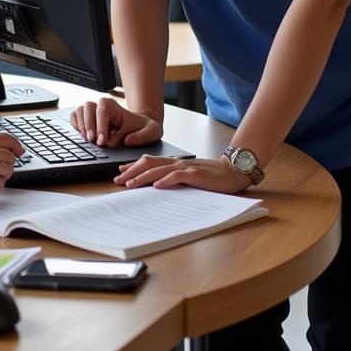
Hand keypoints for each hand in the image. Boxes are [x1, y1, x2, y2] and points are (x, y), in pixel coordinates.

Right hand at [69, 97, 162, 146]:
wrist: (139, 128)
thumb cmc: (143, 128)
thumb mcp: (151, 131)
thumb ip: (141, 136)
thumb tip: (127, 141)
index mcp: (114, 106)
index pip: (102, 111)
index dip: (100, 126)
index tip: (102, 141)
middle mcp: (101, 106)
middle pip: (87, 107)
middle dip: (88, 125)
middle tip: (93, 141)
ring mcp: (92, 112)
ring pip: (80, 110)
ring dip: (81, 125)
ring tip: (87, 140)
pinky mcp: (86, 119)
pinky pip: (75, 117)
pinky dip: (75, 125)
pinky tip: (82, 136)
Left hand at [114, 155, 251, 194]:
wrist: (232, 172)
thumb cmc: (210, 177)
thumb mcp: (188, 178)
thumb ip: (174, 180)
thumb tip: (156, 188)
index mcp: (174, 163)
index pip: (149, 162)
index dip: (133, 166)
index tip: (120, 172)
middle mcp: (177, 162)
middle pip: (149, 163)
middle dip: (132, 171)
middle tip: (118, 179)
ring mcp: (186, 167)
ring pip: (159, 169)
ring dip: (142, 177)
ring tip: (130, 184)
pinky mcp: (195, 174)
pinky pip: (177, 176)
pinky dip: (165, 181)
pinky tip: (156, 186)